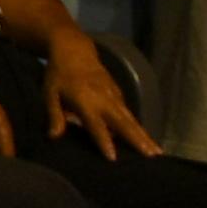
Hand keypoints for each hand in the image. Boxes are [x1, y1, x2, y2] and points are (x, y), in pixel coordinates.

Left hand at [42, 42, 155, 158]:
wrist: (74, 49)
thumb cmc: (58, 75)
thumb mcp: (49, 93)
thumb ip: (54, 115)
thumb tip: (53, 137)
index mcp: (86, 102)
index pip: (96, 126)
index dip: (104, 141)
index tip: (113, 158)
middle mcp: (104, 100)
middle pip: (123, 123)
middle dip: (138, 140)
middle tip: (152, 156)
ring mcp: (114, 95)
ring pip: (131, 119)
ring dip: (145, 135)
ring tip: (157, 152)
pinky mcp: (118, 93)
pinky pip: (129, 113)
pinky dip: (138, 127)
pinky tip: (146, 140)